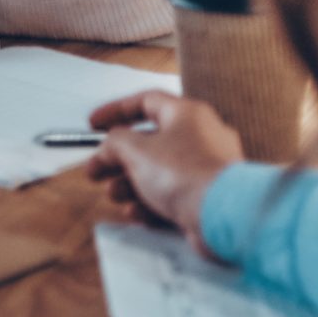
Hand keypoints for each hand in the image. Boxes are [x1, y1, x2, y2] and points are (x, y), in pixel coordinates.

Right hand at [87, 92, 245, 258]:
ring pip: (160, 172)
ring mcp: (208, 169)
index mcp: (188, 114)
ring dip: (131, 183)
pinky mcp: (209, 197)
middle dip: (119, 159)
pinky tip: (136, 213)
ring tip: (114, 195)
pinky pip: (174, 195)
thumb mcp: (135, 151)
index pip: (146, 101)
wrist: (223, 215)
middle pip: (150, 142)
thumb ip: (115, 142)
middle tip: (96, 170)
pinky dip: (151, 202)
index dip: (115, 111)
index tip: (94, 124)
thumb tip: (110, 145)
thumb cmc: (185, 174)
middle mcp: (202, 137)